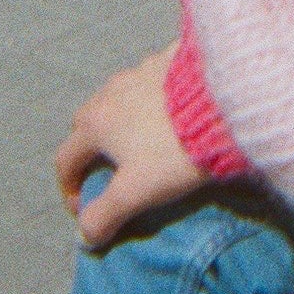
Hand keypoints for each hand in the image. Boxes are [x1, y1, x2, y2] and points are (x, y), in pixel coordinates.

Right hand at [56, 45, 207, 249]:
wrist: (227, 102)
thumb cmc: (174, 150)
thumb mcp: (135, 192)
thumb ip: (104, 215)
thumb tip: (85, 234)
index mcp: (97, 122)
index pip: (66, 159)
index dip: (69, 188)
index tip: (84, 206)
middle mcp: (113, 90)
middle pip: (87, 122)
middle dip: (89, 148)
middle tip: (108, 169)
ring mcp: (143, 69)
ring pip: (118, 97)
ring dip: (119, 120)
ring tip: (140, 140)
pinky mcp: (173, 59)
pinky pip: (151, 80)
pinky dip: (149, 98)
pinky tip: (168, 109)